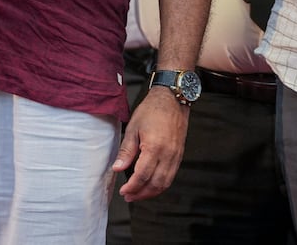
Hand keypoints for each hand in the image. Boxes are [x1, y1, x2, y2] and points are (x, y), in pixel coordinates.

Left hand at [112, 86, 190, 201]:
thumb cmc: (152, 110)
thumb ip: (126, 151)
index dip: (131, 187)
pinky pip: (171, 176)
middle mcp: (168, 154)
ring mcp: (176, 155)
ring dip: (151, 192)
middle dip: (140, 194)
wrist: (173, 98)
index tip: (122, 191)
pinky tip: (151, 184)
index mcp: (154, 147)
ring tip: (138, 194)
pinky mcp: (179, 155)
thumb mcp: (133, 128)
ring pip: (165, 183)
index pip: (142, 176)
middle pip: (155, 184)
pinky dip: (161, 184)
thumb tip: (117, 169)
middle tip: (128, 196)